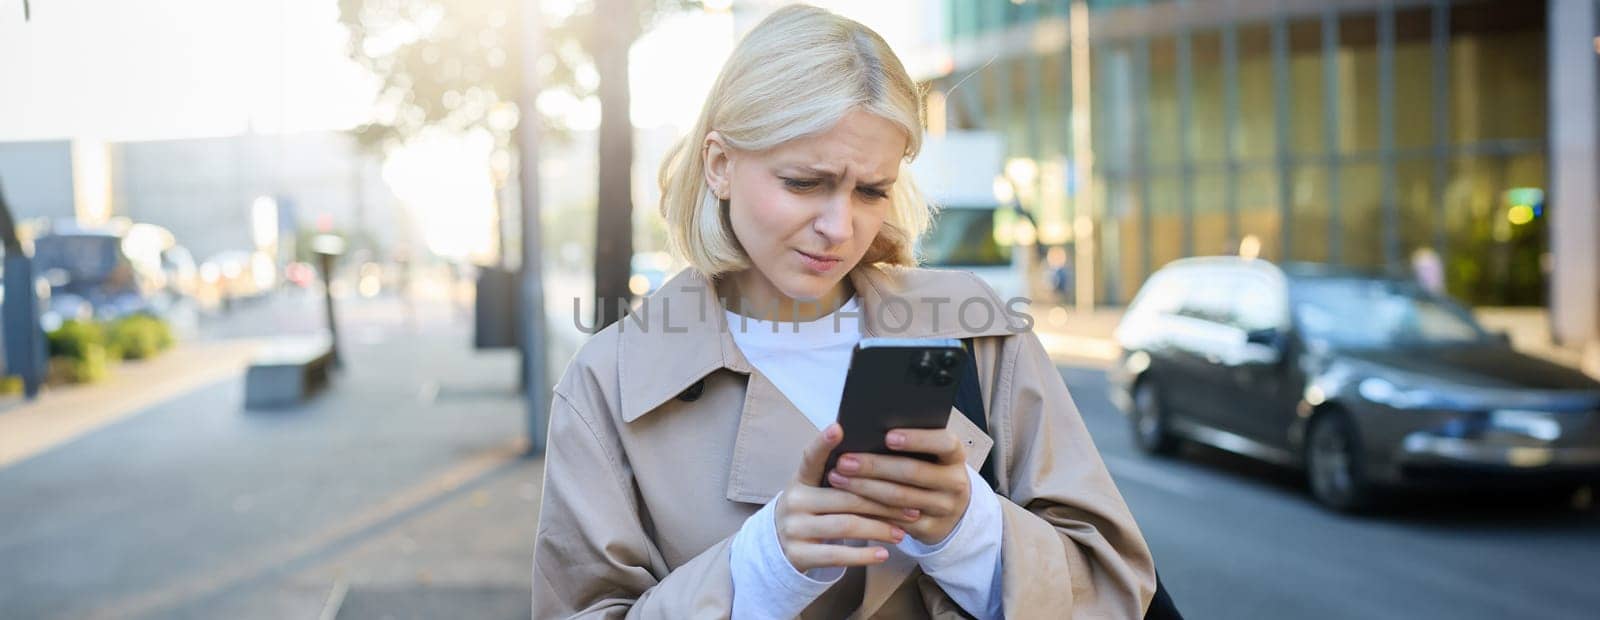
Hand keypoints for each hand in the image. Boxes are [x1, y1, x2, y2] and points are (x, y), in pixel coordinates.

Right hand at [774, 423, 918, 572]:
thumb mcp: (816, 491)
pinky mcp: (798, 554)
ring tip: (901, 532)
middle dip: (882, 503)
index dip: (823, 443)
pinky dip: (863, 556)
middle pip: (844, 497)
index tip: (838, 427)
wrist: (779, 548)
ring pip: (845, 526)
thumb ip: (840, 479)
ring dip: (879, 529)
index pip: (811, 457)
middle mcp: (794, 501)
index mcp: (800, 480)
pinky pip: (836, 555)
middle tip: (911, 507)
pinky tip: (883, 554)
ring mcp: (794, 528)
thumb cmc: (812, 512)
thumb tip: (886, 464)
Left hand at [825, 428, 969, 544]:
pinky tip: (847, 502)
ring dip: (865, 489)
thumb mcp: (929, 454)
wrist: (950, 507)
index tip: (888, 436)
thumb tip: (865, 430)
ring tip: (838, 478)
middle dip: (874, 466)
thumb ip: (908, 443)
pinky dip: (869, 511)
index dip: (917, 439)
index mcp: (955, 455)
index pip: (943, 443)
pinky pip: (896, 521)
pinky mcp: (931, 529)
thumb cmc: (929, 468)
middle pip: (913, 472)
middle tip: (844, 461)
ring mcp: (945, 508)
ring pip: (900, 499)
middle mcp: (955, 482)